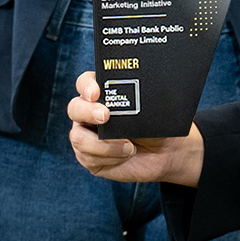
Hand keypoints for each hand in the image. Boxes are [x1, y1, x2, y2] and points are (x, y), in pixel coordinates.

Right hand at [65, 70, 204, 185]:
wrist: (165, 153)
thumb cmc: (155, 125)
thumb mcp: (148, 109)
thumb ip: (136, 100)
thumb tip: (130, 97)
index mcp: (102, 95)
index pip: (85, 83)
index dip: (87, 86)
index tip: (96, 92)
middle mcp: (89, 113)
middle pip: (74, 108)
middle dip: (87, 111)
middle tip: (105, 116)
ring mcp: (87, 135)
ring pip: (79, 137)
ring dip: (104, 144)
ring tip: (128, 146)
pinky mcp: (89, 157)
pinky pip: (88, 157)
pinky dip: (109, 157)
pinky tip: (125, 155)